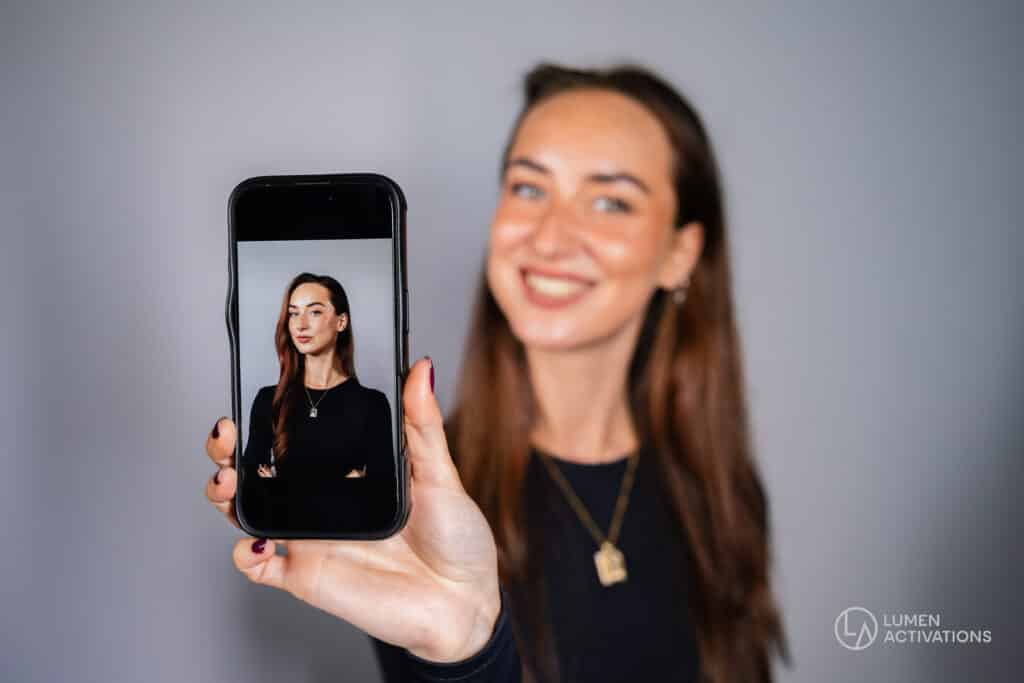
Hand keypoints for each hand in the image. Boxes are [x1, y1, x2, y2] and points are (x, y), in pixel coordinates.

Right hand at [204, 358, 500, 662]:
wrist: (464, 603)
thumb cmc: (456, 539)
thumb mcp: (441, 474)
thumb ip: (423, 424)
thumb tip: (421, 368)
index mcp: (350, 472)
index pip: (299, 439)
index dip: (271, 418)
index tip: (258, 393)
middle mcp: (324, 502)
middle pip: (259, 471)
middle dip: (229, 449)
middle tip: (226, 433)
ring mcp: (312, 538)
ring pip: (249, 511)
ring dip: (224, 494)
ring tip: (225, 478)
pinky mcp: (308, 575)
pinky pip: (260, 568)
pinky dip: (245, 555)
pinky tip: (256, 541)